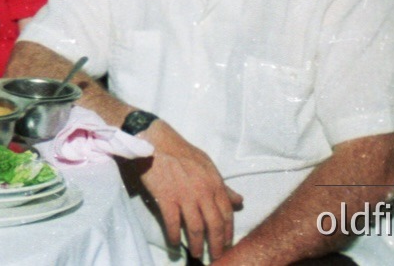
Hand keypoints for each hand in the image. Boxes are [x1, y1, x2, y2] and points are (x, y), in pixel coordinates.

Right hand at [137, 120, 242, 260]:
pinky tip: (176, 243)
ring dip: (198, 245)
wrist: (154, 140)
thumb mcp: (207, 165)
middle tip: (216, 257)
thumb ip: (222, 186)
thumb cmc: (180, 151)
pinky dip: (175, 236)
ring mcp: (184, 196)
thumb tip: (239, 201)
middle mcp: (203, 191)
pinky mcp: (166, 198)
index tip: (226, 244)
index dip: (228, 233)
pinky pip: (173, 224)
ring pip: (196, 228)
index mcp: (215, 183)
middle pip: (214, 225)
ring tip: (198, 255)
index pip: (227, 214)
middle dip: (217, 245)